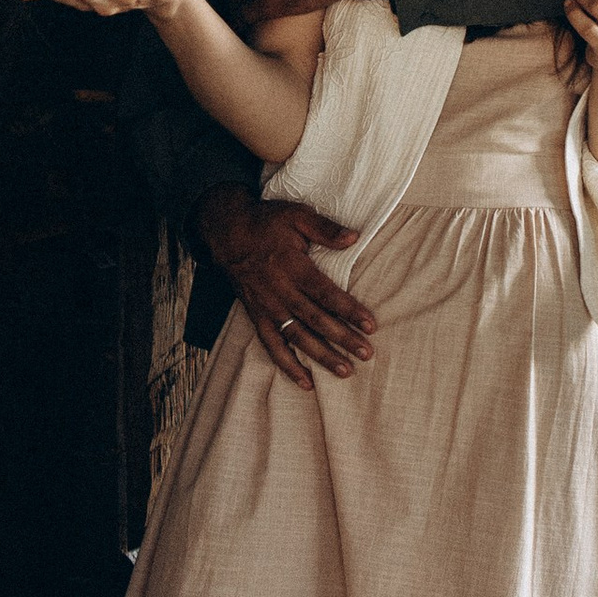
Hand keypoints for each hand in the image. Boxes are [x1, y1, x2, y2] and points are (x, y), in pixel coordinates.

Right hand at [196, 185, 374, 389]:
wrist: (227, 233)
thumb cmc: (266, 223)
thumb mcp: (296, 215)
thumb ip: (325, 228)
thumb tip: (354, 237)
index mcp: (292, 266)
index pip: (325, 293)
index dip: (348, 309)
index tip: (370, 324)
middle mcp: (279, 291)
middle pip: (315, 319)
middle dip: (342, 338)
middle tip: (366, 353)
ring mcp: (267, 307)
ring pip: (296, 337)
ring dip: (320, 356)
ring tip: (344, 371)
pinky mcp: (257, 317)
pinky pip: (272, 346)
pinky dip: (287, 365)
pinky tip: (306, 382)